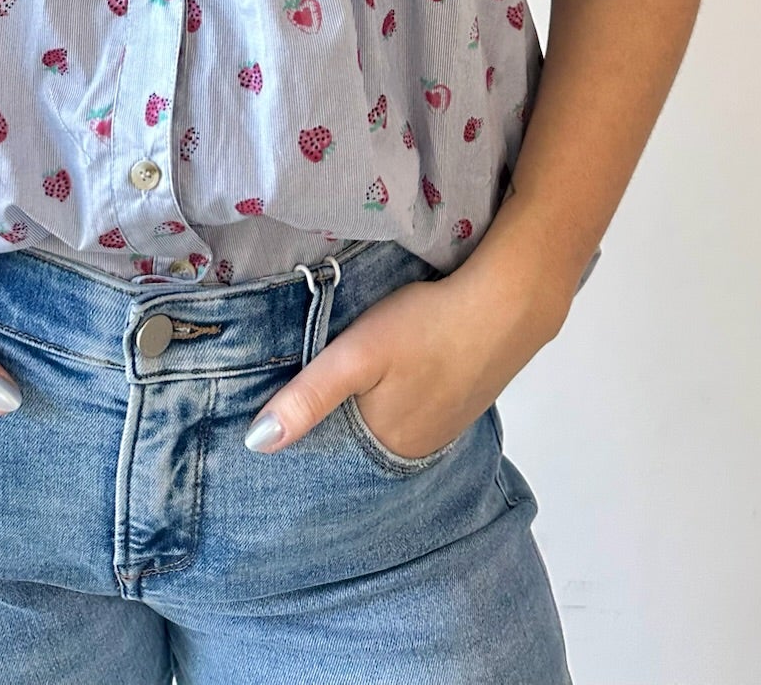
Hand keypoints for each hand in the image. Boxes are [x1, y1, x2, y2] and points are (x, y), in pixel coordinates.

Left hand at [243, 242, 563, 459]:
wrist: (505, 305)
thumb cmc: (424, 327)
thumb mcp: (357, 355)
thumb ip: (309, 397)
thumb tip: (256, 445)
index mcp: (385, 446)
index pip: (328, 456)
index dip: (303, 437)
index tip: (271, 421)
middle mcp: (413, 452)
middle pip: (356, 445)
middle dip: (330, 428)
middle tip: (301, 396)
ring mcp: (440, 431)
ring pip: (383, 429)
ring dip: (363, 414)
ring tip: (339, 389)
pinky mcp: (457, 408)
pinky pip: (411, 416)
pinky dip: (392, 403)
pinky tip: (387, 381)